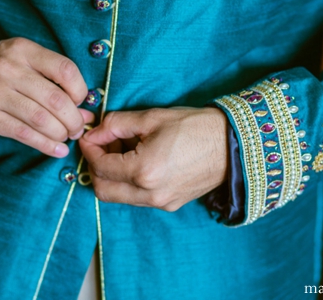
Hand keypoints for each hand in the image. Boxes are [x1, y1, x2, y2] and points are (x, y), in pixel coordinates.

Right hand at [0, 37, 93, 157]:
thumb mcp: (21, 60)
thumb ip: (51, 81)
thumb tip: (85, 112)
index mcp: (23, 50)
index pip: (65, 69)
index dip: (80, 90)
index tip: (80, 102)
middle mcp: (8, 68)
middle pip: (56, 99)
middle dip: (73, 119)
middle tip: (77, 128)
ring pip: (41, 119)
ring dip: (60, 133)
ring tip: (66, 138)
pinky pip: (23, 134)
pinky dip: (45, 145)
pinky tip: (57, 150)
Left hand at [79, 107, 227, 210]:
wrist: (234, 145)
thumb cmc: (196, 127)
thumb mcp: (152, 118)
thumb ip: (116, 125)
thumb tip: (95, 132)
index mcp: (144, 171)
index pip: (99, 166)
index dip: (89, 149)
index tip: (90, 135)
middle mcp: (150, 194)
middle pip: (103, 189)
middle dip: (96, 167)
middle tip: (102, 145)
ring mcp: (161, 203)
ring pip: (119, 196)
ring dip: (112, 176)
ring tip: (123, 150)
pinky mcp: (170, 205)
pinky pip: (137, 198)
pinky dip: (129, 182)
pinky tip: (139, 160)